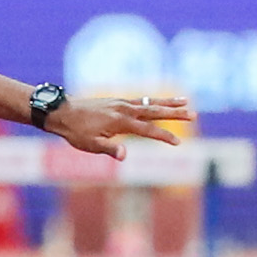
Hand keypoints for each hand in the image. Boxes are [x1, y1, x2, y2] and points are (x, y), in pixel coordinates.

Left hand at [42, 91, 189, 157]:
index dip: (164, 136)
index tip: (178, 143)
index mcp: (121, 121)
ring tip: (186, 100)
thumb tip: (124, 156)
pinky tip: (161, 102)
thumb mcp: (90, 145)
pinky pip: (141, 99)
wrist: (62, 112)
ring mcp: (122, 102)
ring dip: (169, 102)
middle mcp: (124, 109)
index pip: (148, 130)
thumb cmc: (76, 132)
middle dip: (175, 113)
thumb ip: (109, 149)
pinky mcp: (117, 100)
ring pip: (150, 102)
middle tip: (194, 112)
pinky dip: (154, 100)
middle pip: (155, 111)